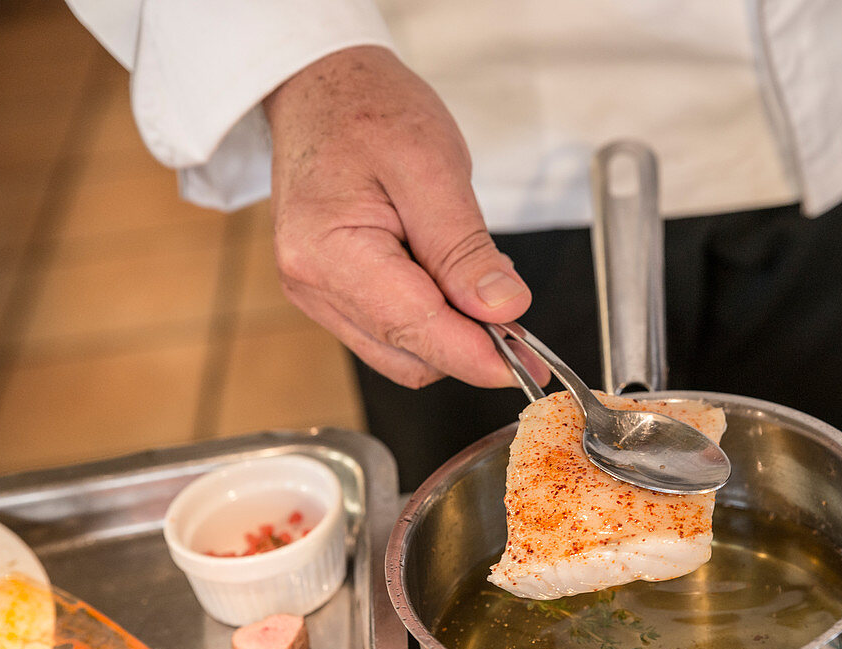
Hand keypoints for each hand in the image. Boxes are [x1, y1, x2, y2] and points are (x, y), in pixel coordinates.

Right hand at [264, 45, 545, 388]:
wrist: (320, 88)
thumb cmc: (367, 109)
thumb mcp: (432, 165)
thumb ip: (465, 247)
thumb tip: (503, 309)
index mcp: (329, 252)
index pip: (415, 330)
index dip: (478, 357)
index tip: (530, 367)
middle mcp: (312, 285)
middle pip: (409, 354)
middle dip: (470, 346)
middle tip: (517, 314)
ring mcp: (316, 294)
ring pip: (401, 351)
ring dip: (451, 332)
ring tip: (473, 273)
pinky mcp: (329, 293)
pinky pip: (389, 331)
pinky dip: (430, 318)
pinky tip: (445, 276)